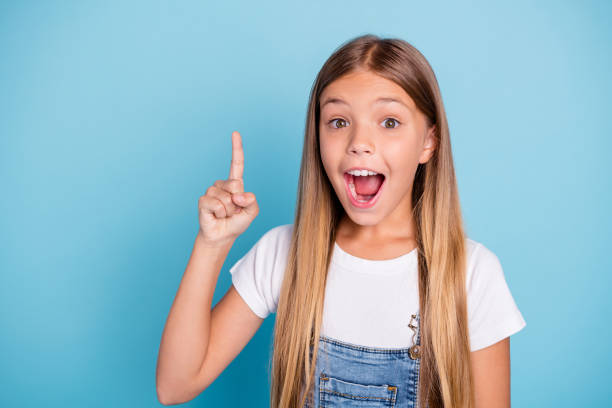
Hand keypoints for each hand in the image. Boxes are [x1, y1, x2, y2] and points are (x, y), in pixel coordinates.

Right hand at [197, 131, 258, 246]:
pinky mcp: (203, 200)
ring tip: (225, 214)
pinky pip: (216, 204)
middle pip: (235, 185)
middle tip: (233, 211)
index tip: (235, 133)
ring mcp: (211, 191)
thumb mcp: (252, 212)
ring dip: (229, 210)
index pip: (236, 163)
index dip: (236, 148)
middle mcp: (222, 185)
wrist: (222, 236)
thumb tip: (239, 195)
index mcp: (235, 184)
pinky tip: (216, 216)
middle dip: (238, 202)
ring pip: (226, 197)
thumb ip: (252, 201)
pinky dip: (220, 212)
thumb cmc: (237, 222)